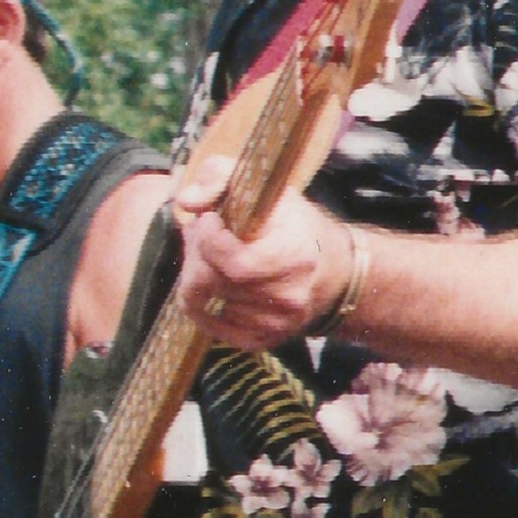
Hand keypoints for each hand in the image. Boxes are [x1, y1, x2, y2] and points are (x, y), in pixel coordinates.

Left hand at [169, 155, 349, 353]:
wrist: (329, 269)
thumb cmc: (288, 224)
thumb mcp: (262, 187)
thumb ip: (219, 177)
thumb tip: (187, 202)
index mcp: (297, 256)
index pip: (235, 264)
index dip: (209, 239)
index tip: (212, 219)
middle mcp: (289, 297)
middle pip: (209, 282)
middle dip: (197, 254)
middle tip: (207, 236)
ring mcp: (275, 324)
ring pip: (202, 303)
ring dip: (197, 275)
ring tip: (216, 257)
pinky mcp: (261, 341)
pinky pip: (207, 325)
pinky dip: (202, 303)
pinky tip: (217, 282)